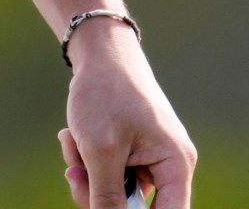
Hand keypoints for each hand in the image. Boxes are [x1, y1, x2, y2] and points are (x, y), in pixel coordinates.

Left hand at [58, 23, 196, 208]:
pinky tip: (72, 136)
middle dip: (98, 192)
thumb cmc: (105, 94)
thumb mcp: (100, 149)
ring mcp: (148, 159)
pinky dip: (85, 159)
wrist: (99, 53)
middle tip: (74, 174)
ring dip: (86, 172)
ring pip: (112, 189)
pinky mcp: (129, 152)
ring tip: (72, 140)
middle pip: (134, 207)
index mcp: (176, 166)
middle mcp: (168, 166)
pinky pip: (105, 172)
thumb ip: (106, 195)